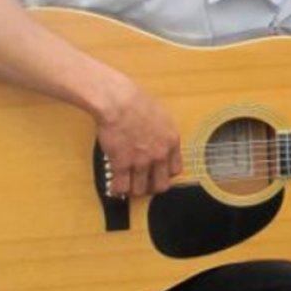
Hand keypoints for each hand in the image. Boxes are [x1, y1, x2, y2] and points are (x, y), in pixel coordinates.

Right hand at [96, 83, 181, 197]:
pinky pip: (122, 186)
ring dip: (133, 189)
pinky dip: (118, 189)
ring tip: (127, 185)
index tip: (158, 173)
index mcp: (171, 142)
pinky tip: (115, 187)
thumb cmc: (137, 101)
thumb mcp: (161, 115)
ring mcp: (141, 161)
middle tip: (143, 183)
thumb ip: (163, 132)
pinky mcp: (122, 164)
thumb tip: (159, 139)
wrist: (119, 101)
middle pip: (160, 185)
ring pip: (140, 189)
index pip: (175, 170)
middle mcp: (159, 155)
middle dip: (151, 186)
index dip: (165, 174)